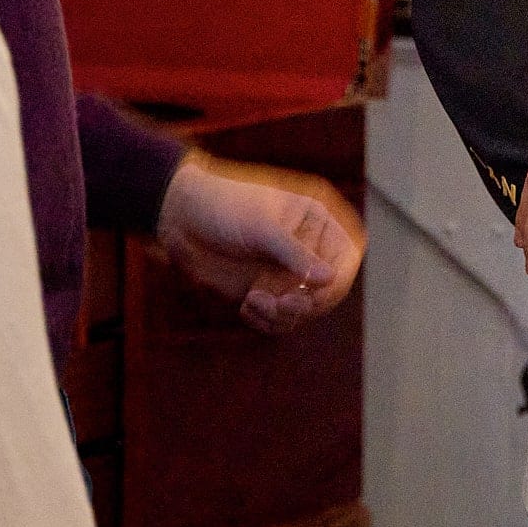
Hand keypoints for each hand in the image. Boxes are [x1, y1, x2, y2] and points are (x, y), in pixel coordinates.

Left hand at [155, 155, 365, 333]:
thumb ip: (296, 254)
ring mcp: (285, 272)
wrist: (180, 217)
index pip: (347, 255)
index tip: (315, 294)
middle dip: (306, 303)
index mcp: (316, 221)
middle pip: (329, 290)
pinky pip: (279, 318)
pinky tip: (246, 307)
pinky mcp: (265, 290)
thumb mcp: (262, 228)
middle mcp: (306, 248)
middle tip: (280, 304)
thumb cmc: (223, 207)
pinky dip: (266, 320)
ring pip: (304, 309)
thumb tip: (330, 279)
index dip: (338, 280)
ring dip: (283, 315)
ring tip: (253, 303)